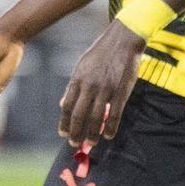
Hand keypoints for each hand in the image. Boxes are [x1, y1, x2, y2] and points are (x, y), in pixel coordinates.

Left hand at [58, 21, 142, 147]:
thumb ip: (72, 86)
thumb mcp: (81, 67)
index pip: (67, 105)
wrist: (122, 41)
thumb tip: (62, 104)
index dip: (64, 121)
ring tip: (90, 143)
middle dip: (75, 132)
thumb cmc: (100, 53)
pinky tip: (108, 136)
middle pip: (79, 114)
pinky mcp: (121, 92)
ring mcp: (105, 89)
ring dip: (92, 133)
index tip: (62, 133)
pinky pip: (114, 114)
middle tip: (74, 144)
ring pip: (96, 117)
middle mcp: (89, 85)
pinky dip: (110, 127)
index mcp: (77, 79)